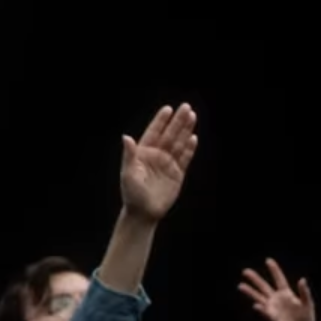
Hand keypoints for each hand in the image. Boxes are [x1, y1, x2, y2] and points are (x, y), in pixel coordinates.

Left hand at [118, 103, 197, 220]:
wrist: (144, 212)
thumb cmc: (132, 193)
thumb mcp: (128, 173)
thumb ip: (129, 154)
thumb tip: (126, 137)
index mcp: (143, 154)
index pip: (153, 133)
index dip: (160, 121)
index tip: (168, 109)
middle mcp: (156, 156)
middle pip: (169, 135)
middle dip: (177, 121)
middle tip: (186, 107)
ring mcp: (167, 164)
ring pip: (178, 143)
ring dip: (185, 130)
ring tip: (192, 116)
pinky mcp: (177, 173)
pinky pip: (185, 158)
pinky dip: (189, 148)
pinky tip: (193, 138)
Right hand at [238, 259, 316, 320]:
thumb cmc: (306, 319)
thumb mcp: (308, 304)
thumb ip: (305, 292)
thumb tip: (302, 279)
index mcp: (286, 294)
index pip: (279, 279)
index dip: (274, 270)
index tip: (268, 260)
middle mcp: (276, 299)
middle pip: (264, 286)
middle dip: (255, 279)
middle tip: (245, 271)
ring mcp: (272, 308)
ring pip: (259, 297)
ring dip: (250, 292)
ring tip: (240, 286)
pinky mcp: (272, 318)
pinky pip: (265, 312)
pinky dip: (261, 309)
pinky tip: (256, 305)